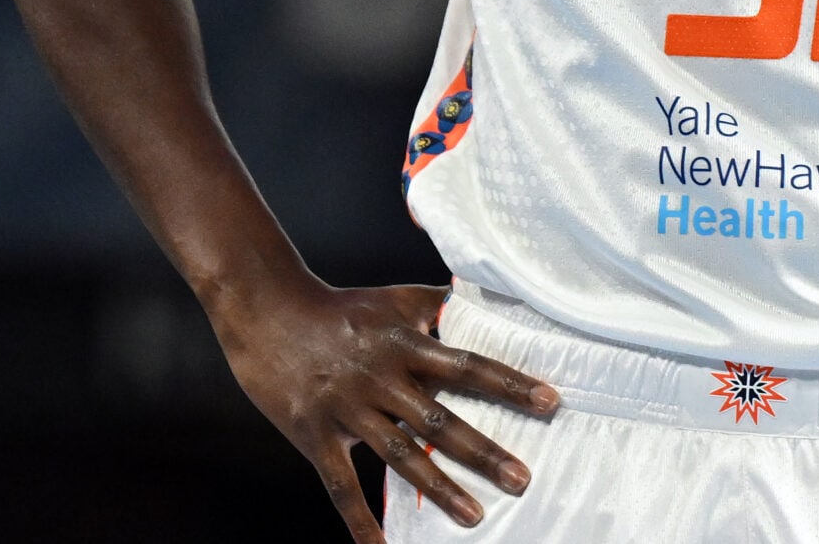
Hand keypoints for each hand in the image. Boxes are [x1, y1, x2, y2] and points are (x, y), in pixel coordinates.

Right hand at [211, 276, 558, 540]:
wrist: (268, 310)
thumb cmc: (338, 306)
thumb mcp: (394, 298)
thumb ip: (437, 305)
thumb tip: (480, 300)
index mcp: (406, 343)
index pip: (469, 366)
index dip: (510, 383)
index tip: (551, 402)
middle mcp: (382, 377)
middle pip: (441, 419)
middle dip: (484, 452)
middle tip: (523, 479)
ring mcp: (348, 408)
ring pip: (401, 455)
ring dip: (441, 488)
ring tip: (476, 517)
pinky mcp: (314, 434)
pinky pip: (342, 485)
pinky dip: (360, 521)